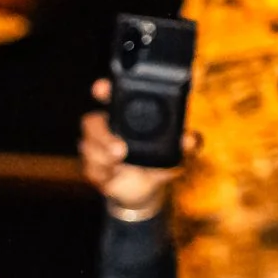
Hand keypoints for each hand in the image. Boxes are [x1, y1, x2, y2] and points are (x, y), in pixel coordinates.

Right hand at [81, 78, 183, 217]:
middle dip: (100, 134)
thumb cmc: (159, 160)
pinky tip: (113, 174)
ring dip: (103, 156)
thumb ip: (187, 143)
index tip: (102, 88)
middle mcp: (108, 128)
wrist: (146, 188)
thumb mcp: (178, 150)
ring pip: (88, 148)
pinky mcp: (93, 169)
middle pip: (91, 122)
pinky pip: (90, 169)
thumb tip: (189, 139)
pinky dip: (103, 171)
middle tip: (119, 149)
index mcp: (126, 114)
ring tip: (118, 162)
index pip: (110, 95)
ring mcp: (97, 149)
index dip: (103, 90)